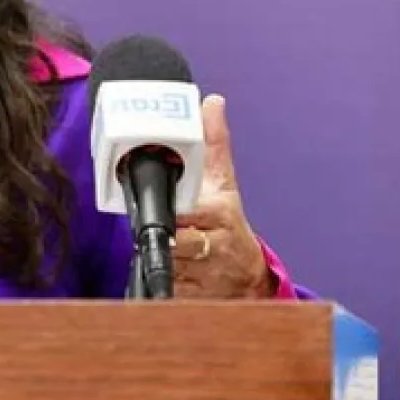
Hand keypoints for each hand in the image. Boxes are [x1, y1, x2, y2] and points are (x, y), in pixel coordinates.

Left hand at [170, 94, 276, 298]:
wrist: (245, 280)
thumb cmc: (228, 225)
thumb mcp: (224, 184)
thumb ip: (214, 144)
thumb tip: (212, 103)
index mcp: (218, 212)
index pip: (183, 207)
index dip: (170, 207)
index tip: (165, 207)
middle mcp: (212, 244)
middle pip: (169, 235)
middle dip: (158, 232)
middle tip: (156, 229)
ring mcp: (201, 274)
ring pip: (163, 261)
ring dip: (153, 255)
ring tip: (161, 248)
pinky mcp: (186, 296)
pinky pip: (161, 287)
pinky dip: (156, 281)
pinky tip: (164, 272)